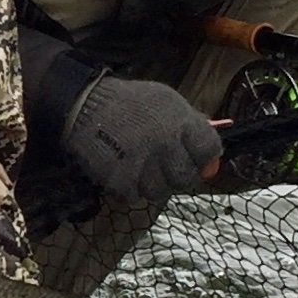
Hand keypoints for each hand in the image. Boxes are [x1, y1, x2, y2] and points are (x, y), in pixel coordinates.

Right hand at [60, 74, 222, 200]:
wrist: (85, 104)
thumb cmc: (130, 103)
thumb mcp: (167, 101)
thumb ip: (192, 126)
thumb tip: (212, 157)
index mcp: (181, 123)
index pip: (210, 151)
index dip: (203, 156)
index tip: (194, 157)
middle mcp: (166, 145)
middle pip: (186, 178)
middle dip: (178, 174)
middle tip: (164, 166)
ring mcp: (144, 165)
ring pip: (160, 192)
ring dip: (151, 183)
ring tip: (139, 167)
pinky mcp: (121, 180)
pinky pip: (134, 196)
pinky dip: (128, 187)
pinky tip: (122, 170)